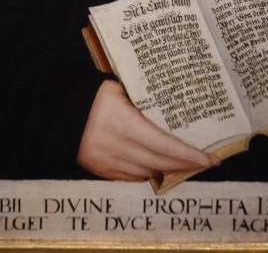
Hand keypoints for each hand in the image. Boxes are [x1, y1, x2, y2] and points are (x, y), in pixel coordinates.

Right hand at [77, 80, 219, 180]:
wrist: (57, 112)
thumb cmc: (91, 94)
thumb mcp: (117, 89)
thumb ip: (140, 98)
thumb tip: (169, 99)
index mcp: (124, 123)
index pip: (166, 145)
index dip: (190, 155)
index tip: (210, 158)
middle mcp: (119, 147)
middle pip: (161, 162)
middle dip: (186, 164)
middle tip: (206, 162)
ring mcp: (109, 162)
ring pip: (149, 173)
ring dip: (169, 170)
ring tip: (186, 164)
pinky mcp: (101, 170)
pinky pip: (132, 178)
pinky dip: (148, 174)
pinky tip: (159, 168)